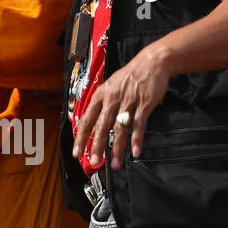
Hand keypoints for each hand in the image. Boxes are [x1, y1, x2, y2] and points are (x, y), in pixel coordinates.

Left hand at [74, 45, 170, 169]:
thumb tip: (93, 122)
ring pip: (120, 129)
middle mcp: (111, 100)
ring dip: (117, 148)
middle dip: (97, 146)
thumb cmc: (129, 77)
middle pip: (102, 126)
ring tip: (115, 164)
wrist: (151, 63)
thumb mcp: (110, 86)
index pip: (87, 119)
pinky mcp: (143, 105)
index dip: (81, 137)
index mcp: (100, 95)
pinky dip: (137, 139)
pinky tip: (136, 152)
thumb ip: (102, 103)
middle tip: (94, 162)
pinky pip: (139, 125)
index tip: (76, 152)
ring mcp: (127, 102)